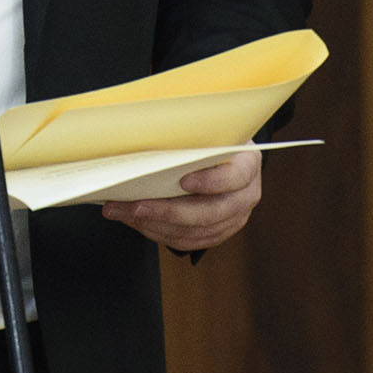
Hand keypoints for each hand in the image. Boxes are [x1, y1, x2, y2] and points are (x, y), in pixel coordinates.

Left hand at [101, 147, 261, 251]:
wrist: (225, 155)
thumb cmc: (212, 140)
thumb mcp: (209, 132)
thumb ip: (190, 138)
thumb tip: (148, 134)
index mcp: (247, 164)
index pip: (235, 177)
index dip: (210, 182)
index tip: (183, 181)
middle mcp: (246, 195)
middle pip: (210, 213)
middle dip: (168, 212)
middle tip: (135, 206)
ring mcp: (235, 218)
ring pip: (195, 232)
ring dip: (156, 225)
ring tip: (124, 213)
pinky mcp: (219, 232)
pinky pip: (188, 241)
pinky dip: (160, 233)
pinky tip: (137, 221)